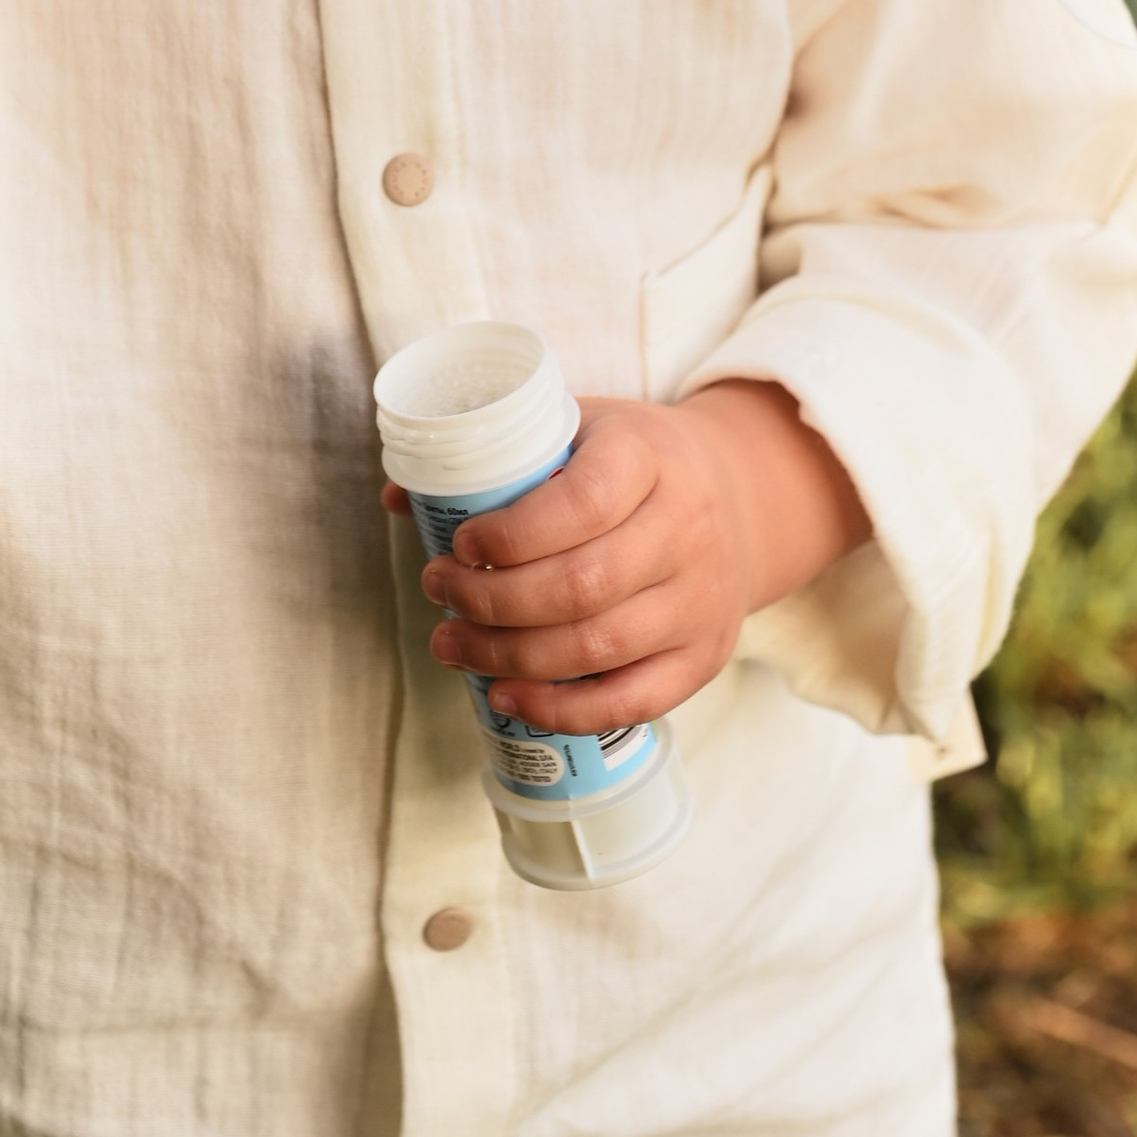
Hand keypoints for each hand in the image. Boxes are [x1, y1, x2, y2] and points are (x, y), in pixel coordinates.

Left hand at [388, 381, 868, 733]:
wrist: (737, 493)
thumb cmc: (631, 459)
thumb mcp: (576, 427)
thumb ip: (496, 456)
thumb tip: (399, 500)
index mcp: (649, 456)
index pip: (581, 502)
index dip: (509, 534)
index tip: (456, 544)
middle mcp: (686, 528)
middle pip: (581, 585)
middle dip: (491, 601)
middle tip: (438, 596)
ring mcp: (702, 598)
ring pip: (600, 645)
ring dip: (511, 656)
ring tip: (452, 645)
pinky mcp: (706, 655)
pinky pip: (635, 699)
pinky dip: (564, 709)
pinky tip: (508, 696)